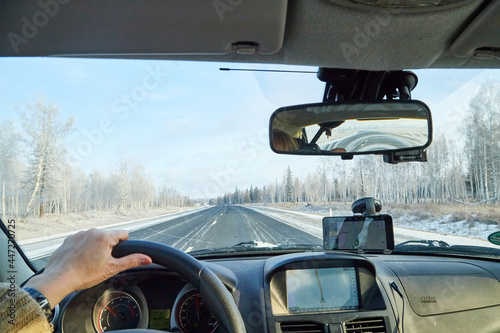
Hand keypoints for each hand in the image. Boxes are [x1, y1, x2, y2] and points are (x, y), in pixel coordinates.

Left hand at [24, 229, 151, 307]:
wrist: (60, 278)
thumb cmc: (84, 274)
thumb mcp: (112, 269)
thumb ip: (131, 261)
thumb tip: (147, 258)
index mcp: (105, 237)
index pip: (123, 234)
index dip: (124, 245)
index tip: (116, 255)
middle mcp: (92, 231)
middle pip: (108, 236)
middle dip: (108, 247)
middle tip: (102, 262)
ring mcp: (79, 234)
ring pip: (94, 238)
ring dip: (95, 246)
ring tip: (89, 262)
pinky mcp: (69, 239)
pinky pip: (82, 240)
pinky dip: (83, 248)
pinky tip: (80, 260)